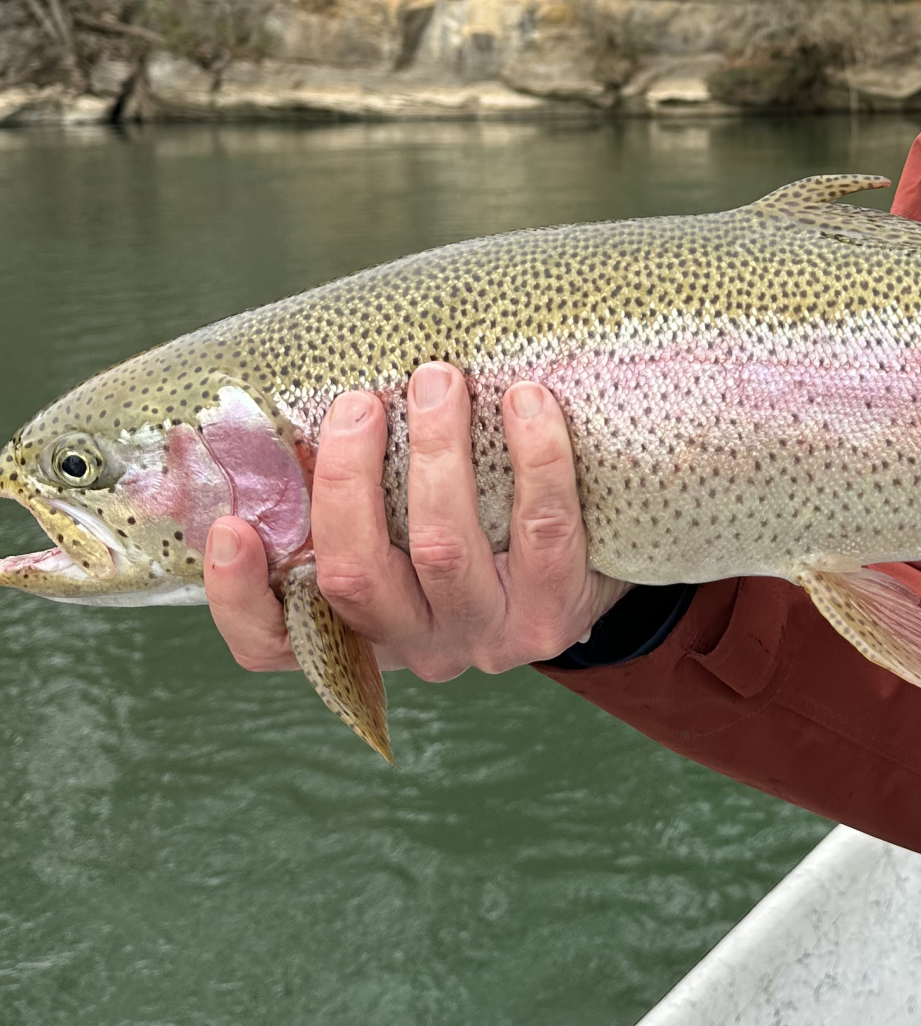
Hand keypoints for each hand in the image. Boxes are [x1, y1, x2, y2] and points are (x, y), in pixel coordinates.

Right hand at [204, 366, 627, 680]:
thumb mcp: (405, 534)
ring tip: (438, 380)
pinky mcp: (554, 614)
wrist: (589, 579)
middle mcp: (415, 645)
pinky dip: (535, 458)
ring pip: (443, 549)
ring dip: (436, 453)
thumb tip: (304, 397)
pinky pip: (543, 529)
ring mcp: (485, 637)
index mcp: (358, 629)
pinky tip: (527, 399)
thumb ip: (357, 496)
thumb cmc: (478, 534)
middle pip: (355, 578)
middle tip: (358, 402)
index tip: (227, 525)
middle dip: (348, 480)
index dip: (239, 596)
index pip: (272, 644)